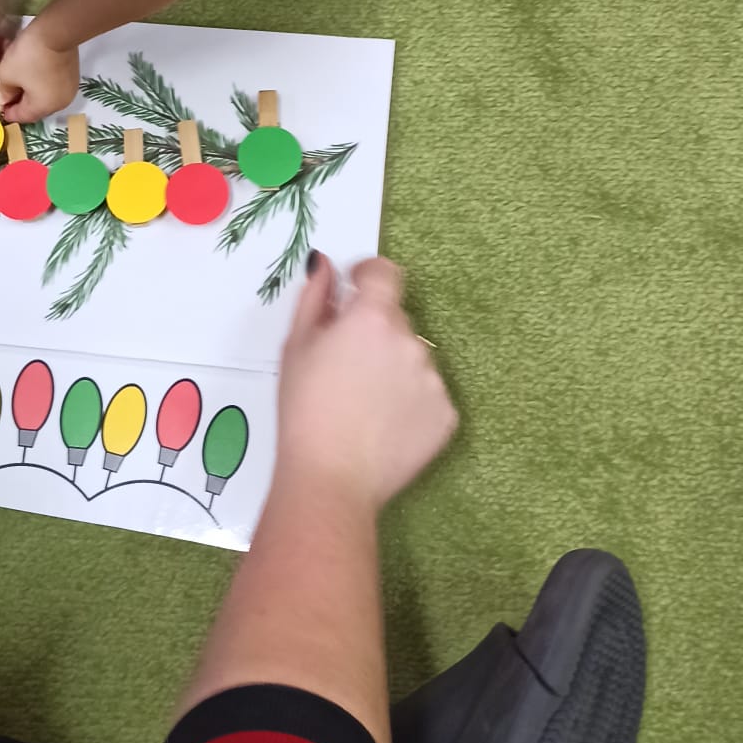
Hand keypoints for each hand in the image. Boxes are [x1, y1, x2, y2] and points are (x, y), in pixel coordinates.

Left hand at [0, 26, 79, 122]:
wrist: (55, 31)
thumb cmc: (28, 56)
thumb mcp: (7, 74)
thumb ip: (3, 91)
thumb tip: (2, 99)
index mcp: (44, 107)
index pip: (23, 117)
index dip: (8, 112)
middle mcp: (60, 102)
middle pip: (36, 107)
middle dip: (20, 101)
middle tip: (7, 91)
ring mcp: (69, 88)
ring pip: (46, 95)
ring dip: (32, 91)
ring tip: (19, 79)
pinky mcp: (73, 73)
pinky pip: (54, 84)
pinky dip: (42, 82)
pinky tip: (33, 71)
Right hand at [276, 255, 455, 510]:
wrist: (330, 478)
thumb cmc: (303, 410)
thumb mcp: (296, 346)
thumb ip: (315, 298)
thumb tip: (325, 264)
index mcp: (372, 318)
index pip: (386, 272)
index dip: (369, 275)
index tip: (355, 289)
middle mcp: (410, 341)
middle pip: (396, 320)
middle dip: (374, 332)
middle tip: (346, 367)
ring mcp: (433, 380)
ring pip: (413, 358)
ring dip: (394, 367)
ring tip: (364, 404)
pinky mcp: (446, 416)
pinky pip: (428, 395)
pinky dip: (410, 402)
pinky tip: (383, 425)